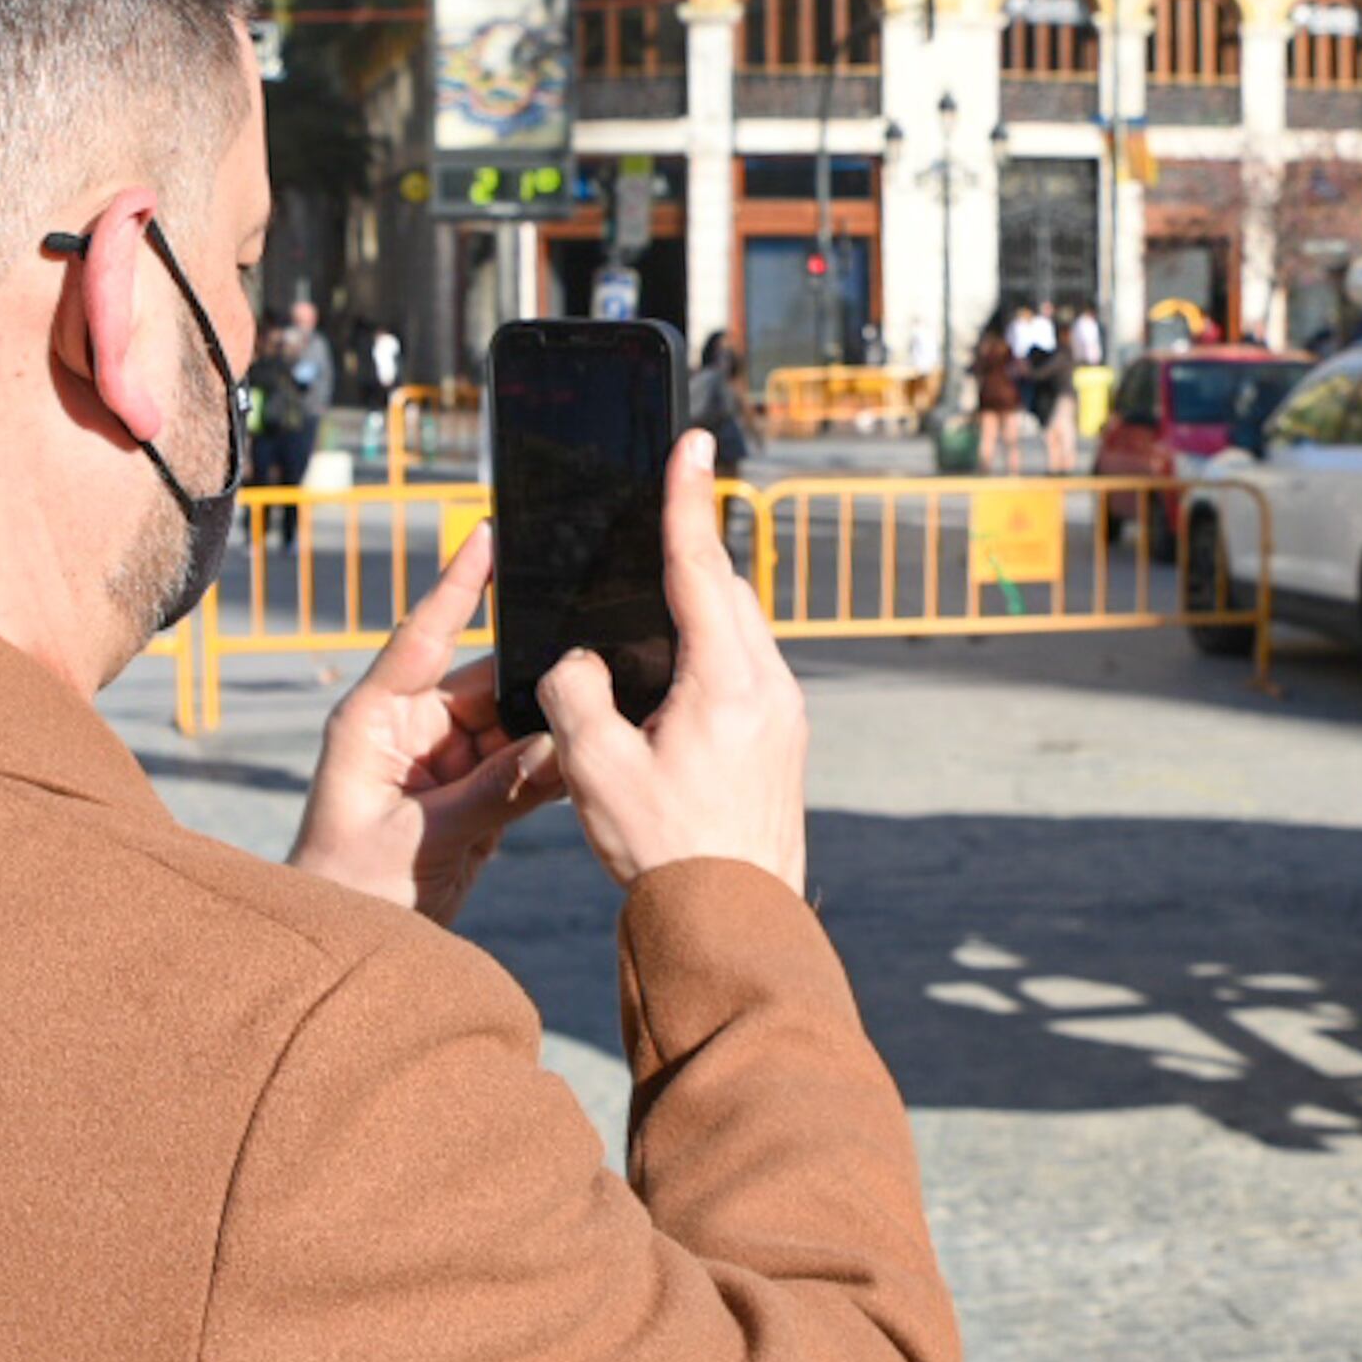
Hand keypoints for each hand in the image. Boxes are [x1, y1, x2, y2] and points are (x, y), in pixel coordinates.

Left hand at [290, 525, 561, 925]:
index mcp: (375, 719)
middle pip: (486, 683)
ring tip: (601, 713)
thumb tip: (560, 747)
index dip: (458, 586)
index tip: (488, 534)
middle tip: (593, 659)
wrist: (346, 948)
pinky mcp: (470, 799)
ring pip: (513, 727)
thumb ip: (492, 793)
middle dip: (536, 677)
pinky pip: (522, 769)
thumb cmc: (352, 890)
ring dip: (550, 729)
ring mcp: (443, 764)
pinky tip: (591, 761)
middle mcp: (410, 730)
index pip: (423, 637)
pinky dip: (553, 769)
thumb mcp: (421, 837)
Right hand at [539, 429, 809, 892]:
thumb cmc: (666, 850)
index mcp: (726, 683)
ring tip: (651, 618)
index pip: (701, 567)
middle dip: (688, 559)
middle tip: (650, 532)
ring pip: (742, 629)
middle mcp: (770, 686)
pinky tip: (676, 682)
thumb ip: (575, 696)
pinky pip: (750, 666)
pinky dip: (714, 652)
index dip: (686, 499)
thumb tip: (579, 666)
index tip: (691, 442)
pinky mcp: (786, 736)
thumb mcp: (595, 771)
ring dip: (701, 611)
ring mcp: (786, 712)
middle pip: (726, 591)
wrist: (736, 919)